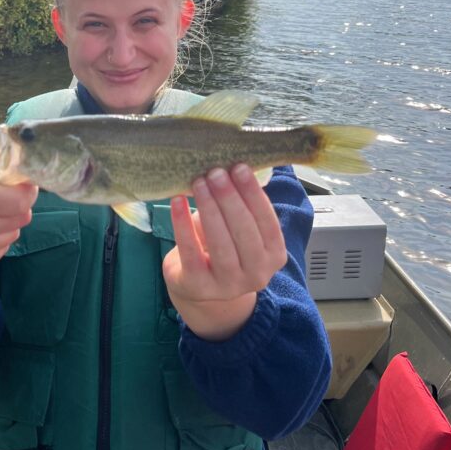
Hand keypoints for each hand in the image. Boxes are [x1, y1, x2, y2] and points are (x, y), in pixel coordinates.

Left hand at [162, 164, 287, 340]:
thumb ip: (245, 205)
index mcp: (274, 255)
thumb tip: (238, 162)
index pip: (267, 221)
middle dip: (229, 198)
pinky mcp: (199, 286)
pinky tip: (177, 202)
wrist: (200, 287)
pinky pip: (190, 251)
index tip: (239, 167)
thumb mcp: (241, 229)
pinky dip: (182, 224)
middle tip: (216, 172)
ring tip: (199, 182)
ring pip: (221, 243)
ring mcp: (228, 284)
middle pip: (244, 231)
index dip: (253, 193)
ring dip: (209, 208)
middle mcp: (257, 274)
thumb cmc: (223, 247)